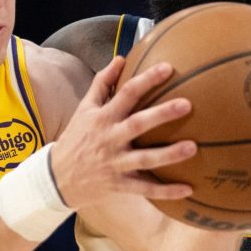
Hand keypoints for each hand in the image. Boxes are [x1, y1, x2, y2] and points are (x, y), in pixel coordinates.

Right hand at [50, 57, 196, 208]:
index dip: (147, 80)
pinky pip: (144, 189)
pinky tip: (188, 189)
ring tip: (193, 147)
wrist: (57, 177)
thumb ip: (102, 83)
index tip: (168, 68)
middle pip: (138, 124)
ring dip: (169, 154)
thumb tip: (121, 58)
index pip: (126, 93)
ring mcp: (115, 163)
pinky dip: (165, 191)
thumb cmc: (76, 138)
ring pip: (144, 159)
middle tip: (186, 104)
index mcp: (103, 117)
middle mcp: (110, 139)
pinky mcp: (119, 185)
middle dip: (162, 114)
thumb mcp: (84, 108)